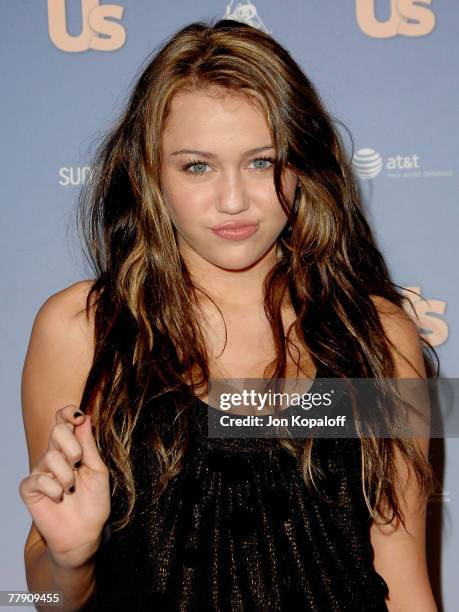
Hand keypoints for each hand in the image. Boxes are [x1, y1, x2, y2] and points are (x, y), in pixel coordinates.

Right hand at [19, 405, 110, 569]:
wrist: (85, 533)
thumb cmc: (94, 503)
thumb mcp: (98, 471)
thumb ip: (89, 445)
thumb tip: (85, 417)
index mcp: (72, 448)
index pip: (64, 420)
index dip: (69, 413)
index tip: (79, 418)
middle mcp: (55, 456)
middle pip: (56, 431)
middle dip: (72, 446)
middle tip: (79, 463)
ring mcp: (41, 472)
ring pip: (49, 457)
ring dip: (67, 475)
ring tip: (71, 490)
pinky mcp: (30, 489)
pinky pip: (37, 479)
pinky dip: (53, 489)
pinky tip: (59, 498)